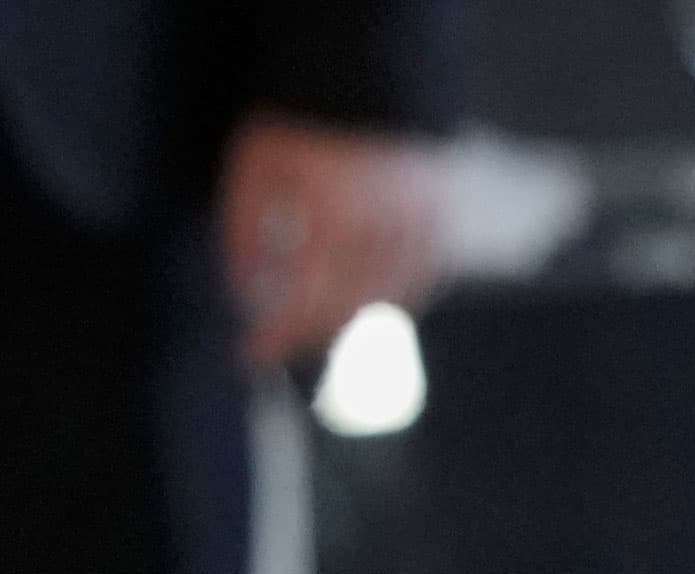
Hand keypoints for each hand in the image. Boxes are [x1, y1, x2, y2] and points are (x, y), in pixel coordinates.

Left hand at [221, 113, 449, 367]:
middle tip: (283, 345)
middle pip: (348, 315)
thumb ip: (243, 232)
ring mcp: (418, 237)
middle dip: (311, 339)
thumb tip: (244, 289)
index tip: (251, 356)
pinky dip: (391, 308)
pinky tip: (367, 311)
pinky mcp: (440, 231)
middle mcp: (382, 239)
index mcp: (333, 224)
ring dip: (351, 330)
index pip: (304, 303)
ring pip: (387, 308)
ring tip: (320, 334)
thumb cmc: (303, 124)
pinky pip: (419, 287)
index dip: (276, 338)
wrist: (368, 85)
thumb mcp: (253, 169)